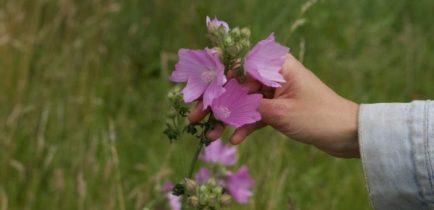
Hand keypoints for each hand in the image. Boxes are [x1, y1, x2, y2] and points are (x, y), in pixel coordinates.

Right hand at [189, 54, 359, 157]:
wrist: (347, 135)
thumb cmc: (317, 116)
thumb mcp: (280, 112)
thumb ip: (250, 106)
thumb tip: (223, 103)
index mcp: (277, 65)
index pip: (239, 66)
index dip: (217, 80)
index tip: (200, 95)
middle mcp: (274, 75)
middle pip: (238, 86)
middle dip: (217, 104)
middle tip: (195, 117)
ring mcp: (276, 92)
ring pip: (245, 102)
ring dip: (228, 118)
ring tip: (210, 134)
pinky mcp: (278, 108)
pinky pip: (256, 114)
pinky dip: (246, 126)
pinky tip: (233, 140)